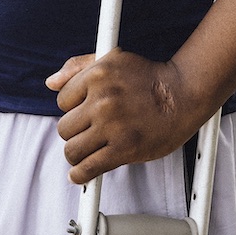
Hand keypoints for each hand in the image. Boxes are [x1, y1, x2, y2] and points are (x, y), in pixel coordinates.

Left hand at [48, 50, 205, 183]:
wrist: (183, 93)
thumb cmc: (149, 77)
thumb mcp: (113, 59)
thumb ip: (78, 67)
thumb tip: (51, 82)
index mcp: (97, 75)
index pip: (62, 100)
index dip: (72, 108)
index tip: (84, 113)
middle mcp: (103, 100)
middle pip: (64, 127)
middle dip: (74, 131)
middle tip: (89, 131)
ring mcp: (112, 126)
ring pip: (72, 150)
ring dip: (77, 153)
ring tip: (89, 149)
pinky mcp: (124, 149)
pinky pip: (88, 169)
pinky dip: (80, 175)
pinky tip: (80, 173)